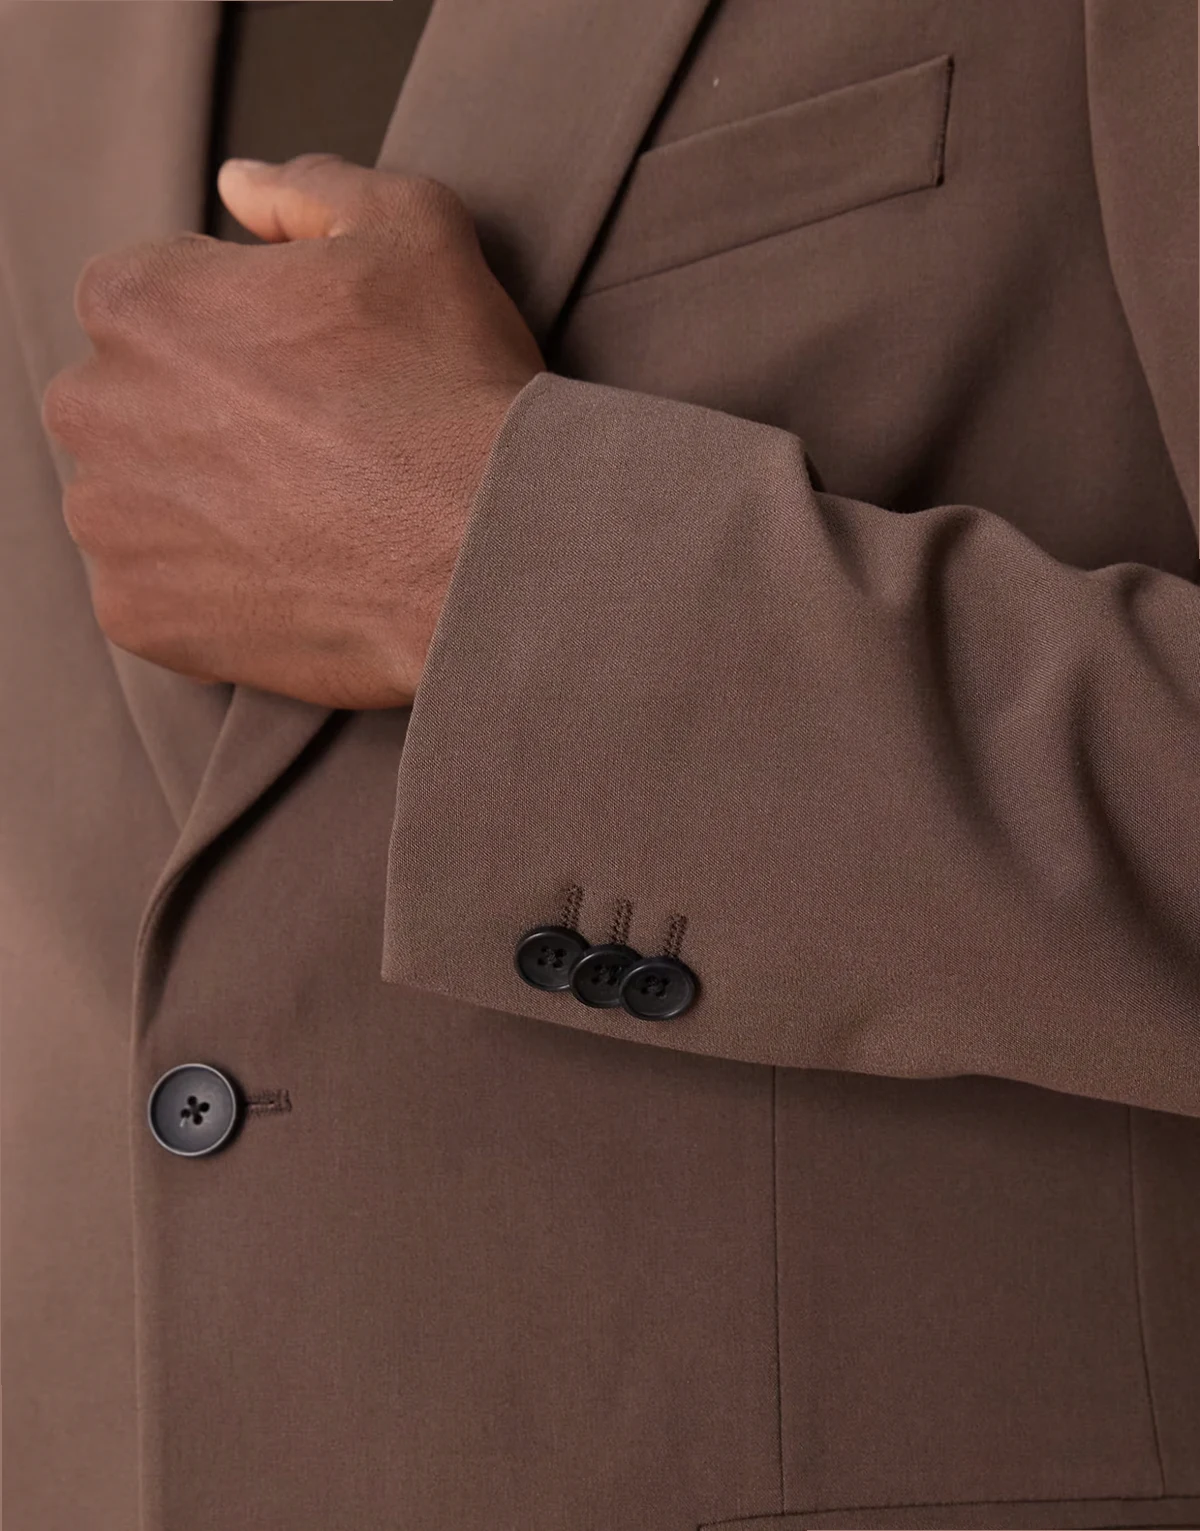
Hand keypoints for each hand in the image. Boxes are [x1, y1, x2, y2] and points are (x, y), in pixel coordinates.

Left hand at [40, 153, 544, 707]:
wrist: (491, 553)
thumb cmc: (453, 387)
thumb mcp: (413, 229)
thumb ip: (307, 190)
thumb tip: (238, 186)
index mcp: (136, 300)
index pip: (159, 303)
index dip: (242, 333)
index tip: (308, 372)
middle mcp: (93, 408)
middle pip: (136, 405)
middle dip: (205, 419)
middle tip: (314, 448)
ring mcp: (110, 523)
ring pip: (139, 502)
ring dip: (202, 505)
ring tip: (307, 517)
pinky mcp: (137, 615)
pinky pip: (156, 593)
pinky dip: (208, 591)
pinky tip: (291, 575)